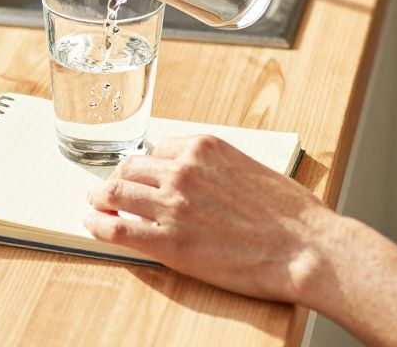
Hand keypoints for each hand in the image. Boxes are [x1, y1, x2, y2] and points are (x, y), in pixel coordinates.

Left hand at [83, 135, 332, 303]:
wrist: (305, 248)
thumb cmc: (291, 215)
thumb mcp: (251, 170)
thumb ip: (218, 170)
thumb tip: (203, 182)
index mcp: (204, 147)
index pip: (157, 150)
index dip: (146, 168)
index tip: (140, 178)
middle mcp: (182, 168)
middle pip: (130, 167)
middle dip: (119, 179)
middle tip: (107, 190)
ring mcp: (172, 203)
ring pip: (115, 191)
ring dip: (100, 198)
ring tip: (94, 205)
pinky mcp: (168, 240)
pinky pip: (116, 227)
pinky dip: (97, 224)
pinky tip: (92, 225)